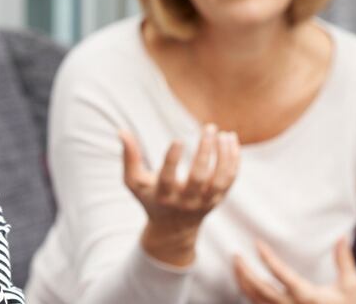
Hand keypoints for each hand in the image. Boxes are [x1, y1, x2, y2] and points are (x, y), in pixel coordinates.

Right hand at [120, 124, 239, 265]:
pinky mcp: (218, 199)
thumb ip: (129, 157)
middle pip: (200, 178)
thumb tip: (122, 131)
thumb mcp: (135, 182)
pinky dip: (233, 160)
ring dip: (225, 156)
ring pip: (220, 180)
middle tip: (209, 127)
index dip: (172, 159)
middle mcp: (186, 200)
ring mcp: (205, 202)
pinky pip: (230, 179)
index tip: (178, 140)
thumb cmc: (151, 197)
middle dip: (205, 152)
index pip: (168, 178)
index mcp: (164, 196)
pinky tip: (231, 140)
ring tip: (224, 133)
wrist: (174, 229)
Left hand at [234, 238, 355, 303]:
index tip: (257, 243)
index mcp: (308, 296)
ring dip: (242, 282)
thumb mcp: (350, 286)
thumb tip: (342, 237)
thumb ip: (344, 261)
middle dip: (245, 272)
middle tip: (236, 255)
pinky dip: (247, 293)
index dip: (267, 258)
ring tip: (236, 265)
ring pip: (255, 299)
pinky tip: (243, 281)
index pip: (282, 274)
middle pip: (260, 289)